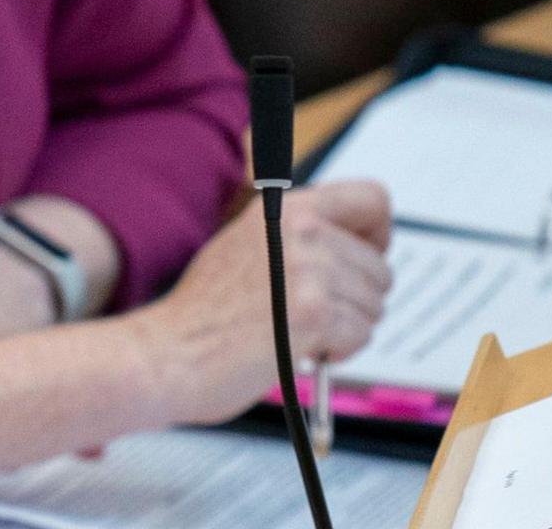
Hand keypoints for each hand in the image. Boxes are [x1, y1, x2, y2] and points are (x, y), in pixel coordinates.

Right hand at [135, 179, 392, 425]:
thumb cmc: (204, 311)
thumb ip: (297, 236)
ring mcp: (309, 270)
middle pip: (380, 267)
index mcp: (284, 209)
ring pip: (375, 304)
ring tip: (297, 329)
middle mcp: (300, 230)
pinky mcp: (315, 312)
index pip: (373, 199)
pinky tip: (300, 346)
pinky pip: (362, 333)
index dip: (375, 235)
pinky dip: (339, 349)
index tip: (356, 259)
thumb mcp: (245, 245)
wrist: (171, 352)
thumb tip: (353, 244)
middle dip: (355, 299)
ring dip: (346, 326)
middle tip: (310, 313)